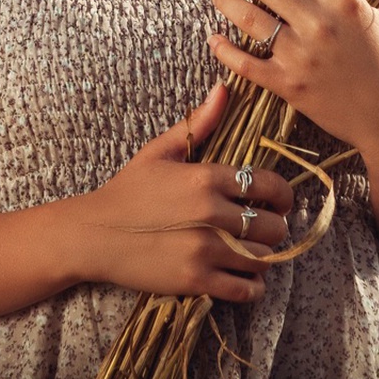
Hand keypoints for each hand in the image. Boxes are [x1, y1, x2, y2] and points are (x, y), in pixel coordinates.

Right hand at [68, 81, 296, 302]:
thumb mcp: (161, 150)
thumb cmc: (128, 190)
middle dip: (275, 227)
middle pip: (274, 226)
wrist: (94, 234)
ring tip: (252, 252)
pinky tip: (245, 278)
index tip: (280, 203)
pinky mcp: (196, 280)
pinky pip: (246, 290)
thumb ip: (199, 123)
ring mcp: (205, 250)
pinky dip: (253, 286)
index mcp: (206, 178)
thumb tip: (224, 89)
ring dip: (264, 257)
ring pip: (264, 259)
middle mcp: (211, 213)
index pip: (271, 186)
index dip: (284, 196)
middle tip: (264, 229)